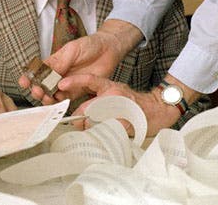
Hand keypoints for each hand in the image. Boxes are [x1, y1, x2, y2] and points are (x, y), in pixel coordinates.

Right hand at [19, 21, 138, 103]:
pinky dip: (60, 102)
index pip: (38, 71)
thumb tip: (49, 73)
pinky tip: (59, 101)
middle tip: (38, 91)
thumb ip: (61, 61)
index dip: (29, 77)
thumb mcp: (73, 48)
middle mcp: (59, 74)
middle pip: (43, 85)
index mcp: (54, 62)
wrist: (109, 50)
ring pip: (52, 94)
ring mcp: (67, 83)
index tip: (24, 82)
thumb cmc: (90, 45)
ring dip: (47, 98)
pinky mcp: (77, 90)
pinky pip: (66, 98)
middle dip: (37, 90)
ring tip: (48, 98)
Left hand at [63, 74, 180, 135]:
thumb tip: (80, 114)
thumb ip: (98, 98)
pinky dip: (101, 135)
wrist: (155, 109)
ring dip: (91, 129)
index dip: (75, 82)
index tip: (61, 84)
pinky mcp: (122, 123)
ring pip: (93, 123)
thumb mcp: (115, 92)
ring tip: (98, 128)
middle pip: (86, 110)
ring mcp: (118, 110)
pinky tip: (107, 133)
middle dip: (80, 119)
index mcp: (110, 86)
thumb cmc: (133, 102)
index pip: (89, 81)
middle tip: (81, 123)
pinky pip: (103, 132)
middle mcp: (113, 95)